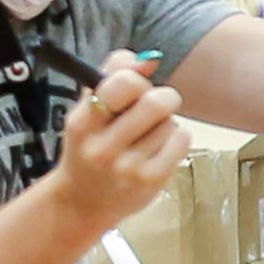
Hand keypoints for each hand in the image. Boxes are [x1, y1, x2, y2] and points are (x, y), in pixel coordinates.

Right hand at [46, 52, 190, 236]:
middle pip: (155, 102)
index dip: (137, 79)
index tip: (135, 89)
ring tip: (148, 135)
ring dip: (165, 122)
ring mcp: (129, 168)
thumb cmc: (88, 147)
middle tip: (155, 106)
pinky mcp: (152, 181)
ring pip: (170, 122)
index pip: (123, 83)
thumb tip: (150, 61)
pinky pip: (181, 140)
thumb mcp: (86, 110)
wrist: (83, 203)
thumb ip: (112, 76)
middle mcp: (103, 148)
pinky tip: (159, 148)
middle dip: (162, 96)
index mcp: (82, 124)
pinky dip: (176, 138)